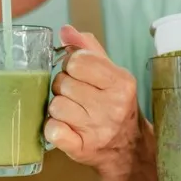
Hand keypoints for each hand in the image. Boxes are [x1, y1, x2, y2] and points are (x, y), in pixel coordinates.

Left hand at [44, 25, 147, 179]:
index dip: (71, 65)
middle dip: (64, 88)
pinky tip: (65, 128)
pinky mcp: (81, 149)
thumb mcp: (111, 75)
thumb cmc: (116, 107)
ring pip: (55, 105)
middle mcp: (112, 106)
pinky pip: (52, 130)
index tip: (78, 74)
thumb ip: (88, 49)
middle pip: (62, 83)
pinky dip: (53, 128)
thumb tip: (66, 30)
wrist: (127, 149)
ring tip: (73, 113)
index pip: (78, 60)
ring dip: (58, 108)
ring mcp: (97, 130)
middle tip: (76, 97)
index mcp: (121, 83)